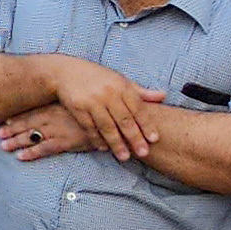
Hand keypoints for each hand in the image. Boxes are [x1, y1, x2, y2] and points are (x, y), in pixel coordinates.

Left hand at [0, 101, 112, 161]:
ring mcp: (61, 129)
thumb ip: (71, 106)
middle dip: (12, 129)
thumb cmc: (103, 112)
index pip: (34, 110)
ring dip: (17, 141)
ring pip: (33, 135)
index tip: (5, 120)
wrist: (118, 122)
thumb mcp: (84, 105)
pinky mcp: (67, 142)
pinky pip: (45, 148)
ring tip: (3, 146)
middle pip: (29, 123)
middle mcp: (57, 116)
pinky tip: (21, 157)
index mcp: (60, 105)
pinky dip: (32, 153)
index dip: (19, 116)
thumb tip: (62, 109)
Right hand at [40, 57, 161, 161]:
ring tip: (124, 157)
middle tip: (143, 153)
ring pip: (107, 126)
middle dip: (134, 138)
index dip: (146, 124)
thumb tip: (164, 96)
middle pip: (124, 119)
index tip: (154, 139)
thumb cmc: (98, 78)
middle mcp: (108, 93)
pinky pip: (89, 127)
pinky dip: (96, 139)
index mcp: (121, 86)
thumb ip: (141, 92)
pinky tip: (103, 149)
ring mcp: (92, 101)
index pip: (138, 108)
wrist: (66, 72)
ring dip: (116, 143)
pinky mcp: (77, 108)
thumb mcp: (120, 80)